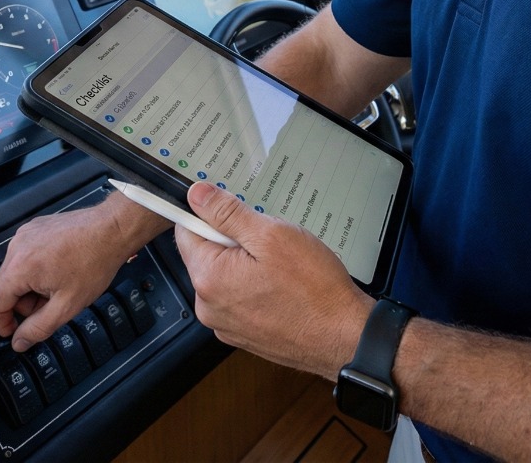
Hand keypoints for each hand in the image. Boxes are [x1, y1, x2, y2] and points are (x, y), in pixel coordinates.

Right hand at [0, 194, 166, 350]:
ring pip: (16, 271)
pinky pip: (26, 255)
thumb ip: (38, 329)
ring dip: (32, 286)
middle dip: (24, 303)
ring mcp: (27, 233)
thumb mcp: (67, 306)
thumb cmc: (94, 262)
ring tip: (60, 285)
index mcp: (20, 265)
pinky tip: (60, 269)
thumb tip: (19, 342)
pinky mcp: (37, 227)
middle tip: (50, 306)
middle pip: (5, 287)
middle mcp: (18, 245)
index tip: (14, 332)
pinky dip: (37, 268)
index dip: (2, 324)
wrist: (113, 228)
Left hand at [175, 182, 372, 378]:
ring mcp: (226, 324)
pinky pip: (239, 296)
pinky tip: (282, 283)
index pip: (186, 231)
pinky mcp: (244, 334)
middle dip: (233, 239)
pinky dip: (255, 284)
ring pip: (225, 274)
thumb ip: (228, 213)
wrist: (343, 336)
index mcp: (209, 279)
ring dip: (246, 262)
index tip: (234, 211)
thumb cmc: (314, 288)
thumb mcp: (272, 235)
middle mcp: (209, 306)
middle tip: (268, 239)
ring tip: (280, 264)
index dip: (209, 213)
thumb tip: (197, 195)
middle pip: (206, 253)